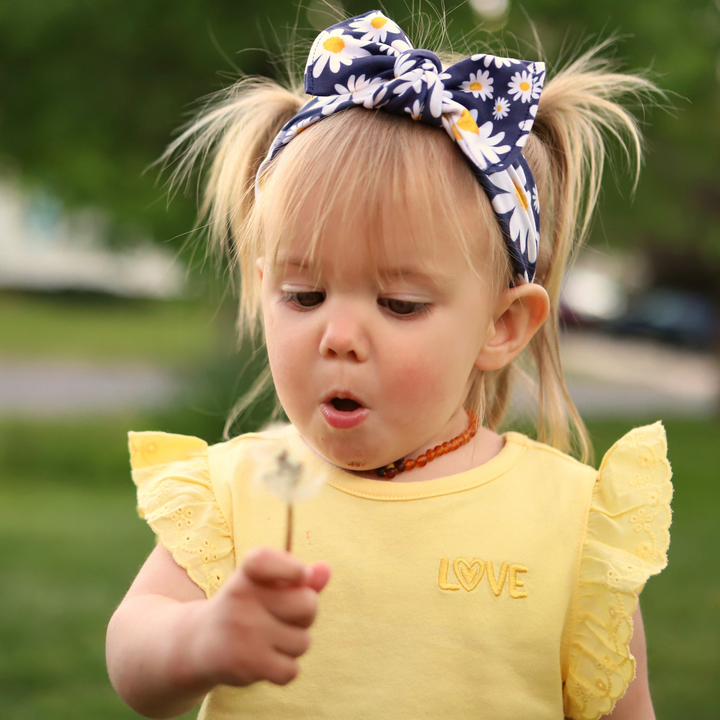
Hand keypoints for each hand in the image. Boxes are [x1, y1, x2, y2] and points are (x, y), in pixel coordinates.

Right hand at [186, 547, 330, 687]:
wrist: (199, 642)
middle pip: (308, 604)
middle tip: (284, 616)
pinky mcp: (246, 664)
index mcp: (247, 571)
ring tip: (270, 639)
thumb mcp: (266, 585)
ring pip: (303, 641)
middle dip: (306, 614)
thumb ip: (297, 577)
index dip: (291, 567)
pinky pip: (291, 670)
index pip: (266, 560)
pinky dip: (284, 669)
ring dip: (294, 644)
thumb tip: (326, 570)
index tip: (301, 575)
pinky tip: (265, 659)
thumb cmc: (246, 606)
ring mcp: (243, 631)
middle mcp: (241, 597)